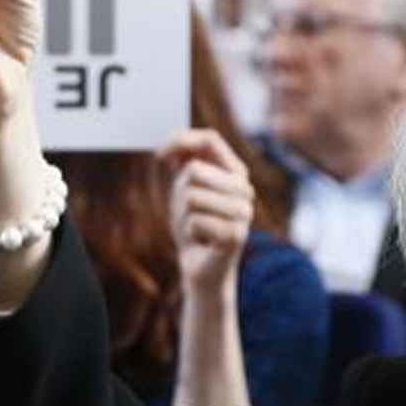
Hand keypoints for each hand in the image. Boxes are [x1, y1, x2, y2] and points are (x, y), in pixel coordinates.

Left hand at [159, 129, 253, 306]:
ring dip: (183, 215)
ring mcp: (244, 212)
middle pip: (195, 170)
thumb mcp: (185, 187)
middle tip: (190, 214)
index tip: (159, 156)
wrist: (201, 267)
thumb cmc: (194, 225)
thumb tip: (169, 147)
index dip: (180, 141)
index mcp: (237, 173)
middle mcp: (245, 190)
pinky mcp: (236, 235)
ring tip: (196, 228)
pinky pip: (194, 221)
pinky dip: (189, 233)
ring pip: (192, 196)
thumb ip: (185, 161)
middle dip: (180, 193)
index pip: (210, 139)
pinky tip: (201, 242)